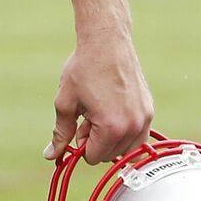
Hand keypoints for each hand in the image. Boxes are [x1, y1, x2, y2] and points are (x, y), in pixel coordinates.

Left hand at [46, 22, 153, 164]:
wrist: (106, 43)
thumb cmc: (84, 69)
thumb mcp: (65, 103)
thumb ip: (60, 133)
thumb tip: (51, 156)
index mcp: (111, 127)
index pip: (93, 157)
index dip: (80, 145)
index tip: (77, 126)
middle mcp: (133, 126)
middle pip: (110, 155)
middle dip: (95, 142)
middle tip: (87, 117)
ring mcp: (145, 118)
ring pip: (126, 149)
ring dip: (111, 139)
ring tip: (99, 115)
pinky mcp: (150, 111)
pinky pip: (138, 136)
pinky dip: (124, 132)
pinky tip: (112, 112)